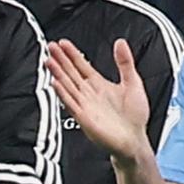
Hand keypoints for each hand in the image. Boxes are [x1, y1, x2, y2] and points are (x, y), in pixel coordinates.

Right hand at [47, 38, 151, 161]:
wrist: (135, 140)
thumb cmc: (135, 116)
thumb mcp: (133, 83)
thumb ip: (125, 63)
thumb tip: (120, 43)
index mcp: (99, 85)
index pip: (82, 66)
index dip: (72, 54)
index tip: (63, 43)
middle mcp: (89, 94)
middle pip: (71, 73)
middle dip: (61, 60)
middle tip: (51, 46)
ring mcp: (85, 106)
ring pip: (68, 86)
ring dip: (58, 74)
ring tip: (49, 61)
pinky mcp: (84, 118)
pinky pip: (71, 104)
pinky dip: (63, 94)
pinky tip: (56, 83)